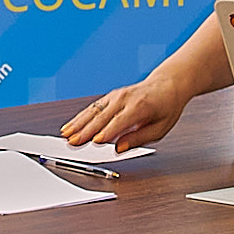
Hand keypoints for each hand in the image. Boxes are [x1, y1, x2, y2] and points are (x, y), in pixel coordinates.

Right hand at [64, 73, 190, 148]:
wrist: (167, 85)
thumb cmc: (165, 107)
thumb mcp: (160, 128)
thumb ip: (139, 138)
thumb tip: (119, 148)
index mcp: (140, 106)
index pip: (120, 121)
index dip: (107, 132)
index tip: (95, 142)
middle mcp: (125, 99)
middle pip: (102, 117)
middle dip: (86, 130)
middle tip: (73, 143)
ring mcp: (115, 96)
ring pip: (93, 111)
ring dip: (78, 123)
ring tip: (66, 135)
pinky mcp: (110, 97)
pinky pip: (92, 108)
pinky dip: (80, 117)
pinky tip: (70, 126)